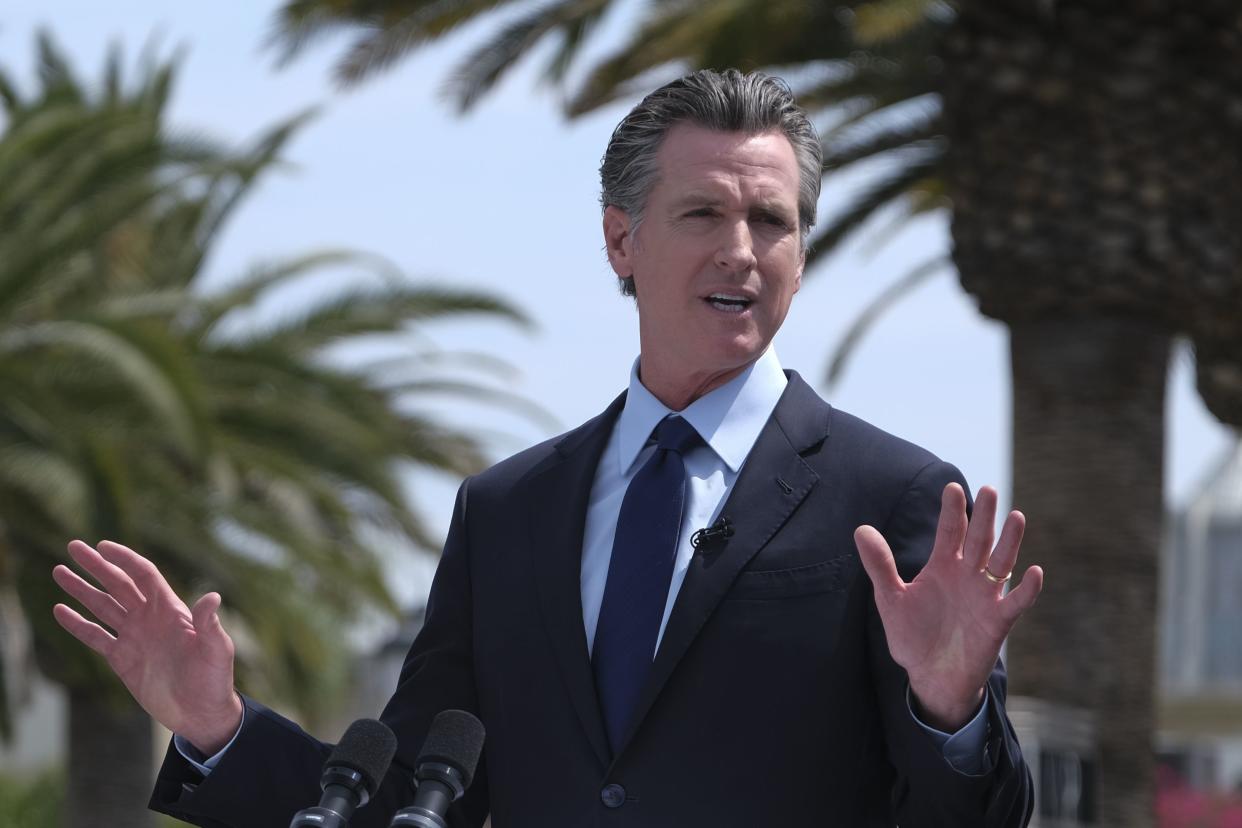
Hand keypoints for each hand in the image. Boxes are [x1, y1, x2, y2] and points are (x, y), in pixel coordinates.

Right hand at [52, 539, 243, 754]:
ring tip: (59, 571)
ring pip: (103, 606)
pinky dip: (78, 624)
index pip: (143, 575)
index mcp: (171, 609)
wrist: (200, 713)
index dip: (124, 559)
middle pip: (118, 584)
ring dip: (82, 589)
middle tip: (73, 547)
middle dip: (97, 566)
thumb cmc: (214, 679)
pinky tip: (59, 610)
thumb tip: (212, 598)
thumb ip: (209, 624)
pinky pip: (96, 636)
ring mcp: (135, 637)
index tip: (102, 546)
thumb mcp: (215, 649)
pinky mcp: (122, 659)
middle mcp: (150, 618)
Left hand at [855, 483, 1042, 730]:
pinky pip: (1016, 602)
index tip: (950, 487)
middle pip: (978, 540)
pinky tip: (1034, 571)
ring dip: (1010, 542)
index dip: (951, 511)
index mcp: (942, 566)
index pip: (949, 531)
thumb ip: (880, 566)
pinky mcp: (998, 621)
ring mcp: (985, 596)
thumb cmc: (912, 636)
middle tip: (988, 490)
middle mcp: (967, 575)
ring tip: (1016, 516)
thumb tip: (861, 529)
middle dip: (983, 516)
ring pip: (1001, 562)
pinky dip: (1027, 588)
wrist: (930, 677)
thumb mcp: (891, 599)